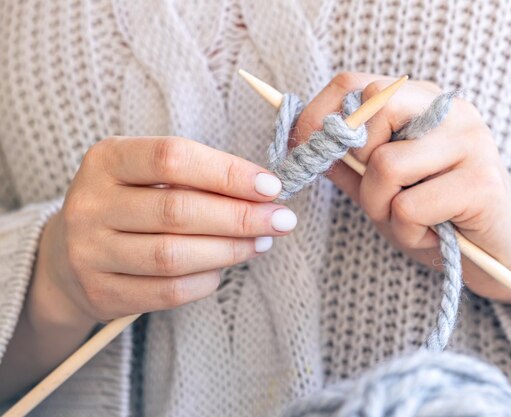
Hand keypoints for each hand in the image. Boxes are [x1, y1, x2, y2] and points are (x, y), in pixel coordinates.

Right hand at [34, 136, 296, 325]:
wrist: (68, 254)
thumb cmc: (128, 205)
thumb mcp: (147, 175)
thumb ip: (197, 177)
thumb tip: (264, 192)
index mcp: (105, 160)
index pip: (172, 157)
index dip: (227, 172)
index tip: (271, 185)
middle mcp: (90, 205)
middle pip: (177, 210)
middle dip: (241, 216)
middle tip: (282, 219)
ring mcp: (90, 252)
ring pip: (173, 255)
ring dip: (230, 250)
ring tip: (261, 242)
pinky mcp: (101, 293)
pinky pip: (168, 292)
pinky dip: (207, 280)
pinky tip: (224, 268)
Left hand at [293, 73, 510, 307]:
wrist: (503, 254)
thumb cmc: (438, 217)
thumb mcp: (382, 188)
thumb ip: (348, 163)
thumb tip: (301, 140)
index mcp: (424, 103)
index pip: (358, 83)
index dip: (321, 114)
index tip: (305, 147)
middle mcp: (451, 111)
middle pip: (374, 110)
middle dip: (359, 164)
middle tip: (379, 195)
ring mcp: (471, 142)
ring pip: (385, 165)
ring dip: (381, 207)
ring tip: (409, 222)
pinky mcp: (483, 183)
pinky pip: (409, 207)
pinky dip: (407, 232)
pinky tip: (433, 236)